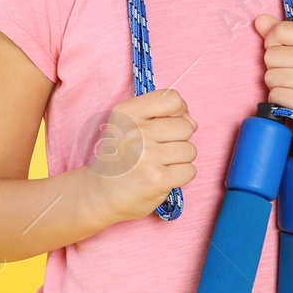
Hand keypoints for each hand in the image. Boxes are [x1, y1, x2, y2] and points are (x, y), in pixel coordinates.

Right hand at [85, 88, 198, 223]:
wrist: (99, 193)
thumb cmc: (120, 158)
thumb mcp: (128, 126)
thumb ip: (162, 116)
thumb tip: (193, 122)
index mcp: (127, 112)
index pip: (173, 99)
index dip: (178, 113)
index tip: (167, 125)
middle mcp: (136, 130)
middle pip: (185, 126)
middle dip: (179, 140)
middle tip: (158, 151)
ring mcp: (147, 155)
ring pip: (190, 150)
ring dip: (180, 160)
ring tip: (159, 165)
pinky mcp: (158, 179)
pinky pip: (189, 170)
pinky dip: (180, 176)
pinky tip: (162, 177)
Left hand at [252, 13, 292, 156]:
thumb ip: (287, 35)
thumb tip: (258, 20)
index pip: (280, 30)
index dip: (273, 45)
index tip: (285, 57)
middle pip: (270, 55)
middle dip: (276, 70)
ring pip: (269, 76)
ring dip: (277, 88)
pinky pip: (274, 95)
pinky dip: (280, 103)